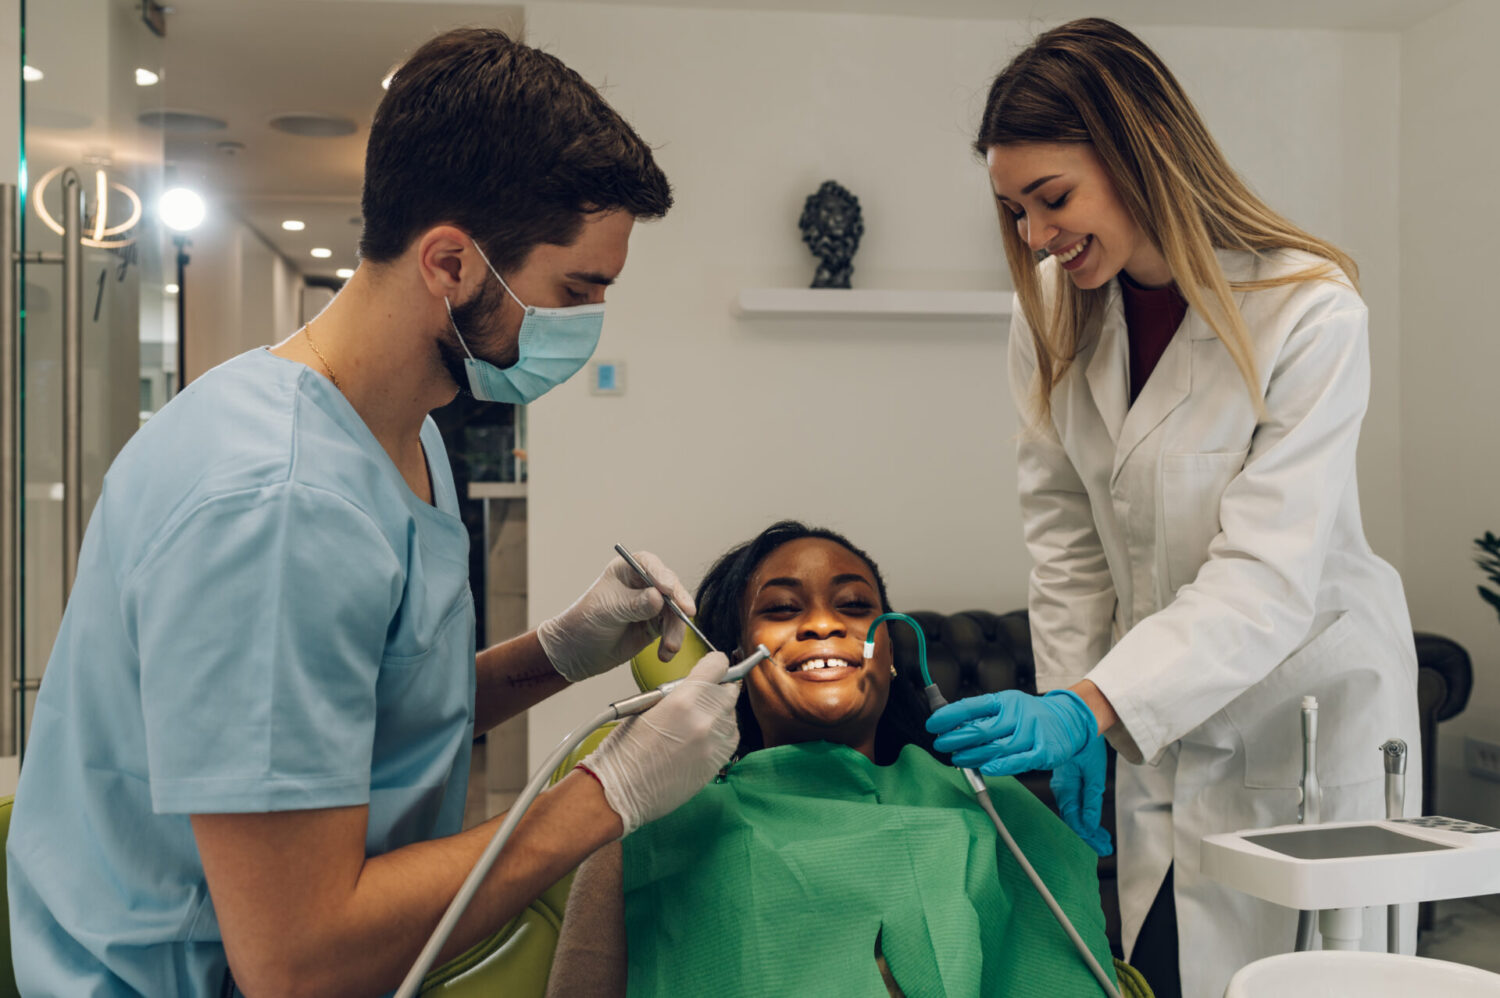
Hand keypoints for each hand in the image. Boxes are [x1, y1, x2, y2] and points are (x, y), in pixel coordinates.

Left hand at [537, 551, 694, 682]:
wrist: (576, 652)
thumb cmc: (583, 622)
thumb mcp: (607, 610)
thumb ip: (634, 604)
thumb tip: (659, 598)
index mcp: (626, 570)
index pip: (649, 565)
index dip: (662, 575)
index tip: (668, 589)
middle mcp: (642, 585)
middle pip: (669, 587)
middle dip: (678, 602)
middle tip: (686, 613)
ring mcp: (651, 606)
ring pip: (674, 612)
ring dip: (676, 629)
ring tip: (669, 647)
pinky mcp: (654, 626)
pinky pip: (671, 630)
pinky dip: (672, 642)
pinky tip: (665, 653)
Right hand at [579, 652, 740, 834]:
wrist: (619, 792)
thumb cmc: (623, 753)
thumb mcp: (644, 707)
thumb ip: (675, 694)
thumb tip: (694, 687)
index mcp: (683, 700)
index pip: (717, 665)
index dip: (713, 665)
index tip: (710, 669)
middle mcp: (704, 720)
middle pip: (729, 691)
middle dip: (717, 690)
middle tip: (701, 697)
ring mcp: (713, 745)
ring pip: (732, 716)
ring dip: (719, 714)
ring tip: (695, 723)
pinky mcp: (716, 764)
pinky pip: (730, 740)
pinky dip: (721, 735)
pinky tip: (701, 739)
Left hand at [927, 689, 1096, 775]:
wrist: (1070, 719)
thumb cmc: (1029, 716)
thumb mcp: (1006, 707)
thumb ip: (982, 717)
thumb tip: (950, 728)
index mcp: (1005, 700)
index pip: (972, 706)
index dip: (949, 715)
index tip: (932, 724)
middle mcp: (1018, 714)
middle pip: (981, 729)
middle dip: (956, 738)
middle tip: (941, 745)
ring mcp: (1032, 732)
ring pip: (996, 747)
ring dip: (973, 755)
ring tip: (958, 759)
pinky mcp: (1044, 751)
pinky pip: (1019, 761)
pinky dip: (1000, 766)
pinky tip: (985, 769)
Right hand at [1050, 735, 1112, 855]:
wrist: (1077, 721)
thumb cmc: (1086, 744)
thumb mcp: (1093, 772)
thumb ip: (1091, 800)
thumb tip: (1090, 824)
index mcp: (1066, 788)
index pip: (1076, 821)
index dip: (1089, 837)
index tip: (1102, 848)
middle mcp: (1062, 790)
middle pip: (1074, 820)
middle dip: (1090, 837)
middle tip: (1105, 848)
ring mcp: (1063, 786)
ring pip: (1074, 814)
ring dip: (1088, 828)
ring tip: (1103, 839)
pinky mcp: (1067, 782)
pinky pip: (1074, 805)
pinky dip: (1084, 816)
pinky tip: (1092, 823)